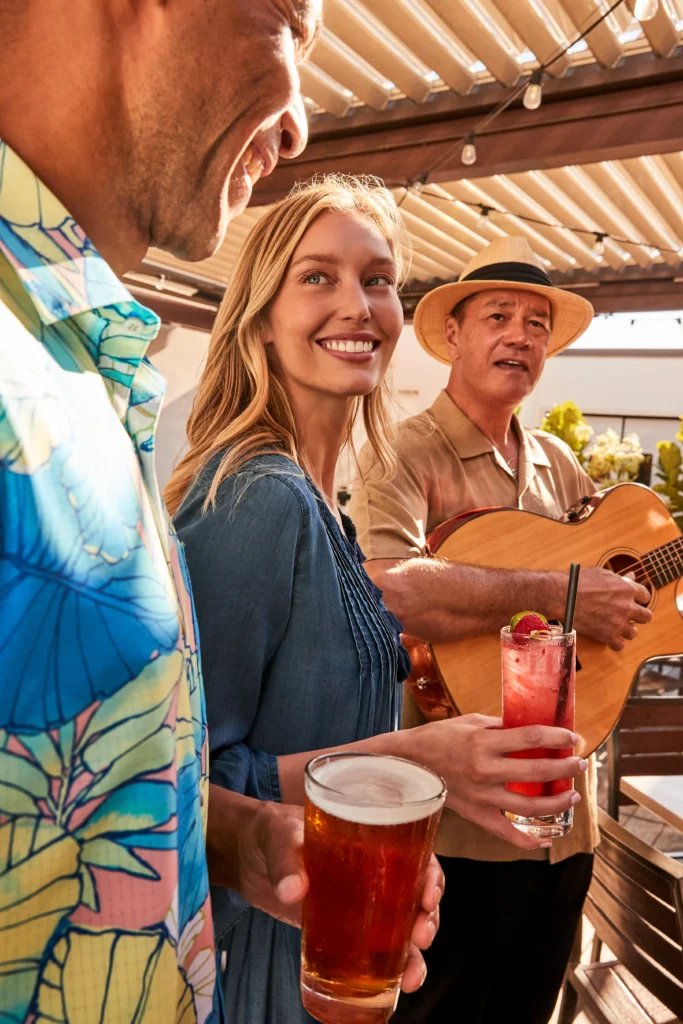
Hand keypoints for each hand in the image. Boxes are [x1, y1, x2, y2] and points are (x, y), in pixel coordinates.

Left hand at [228, 798, 442, 995]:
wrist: (245, 855)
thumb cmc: (271, 831)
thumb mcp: (279, 835)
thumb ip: (285, 859)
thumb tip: (292, 891)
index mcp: (370, 838)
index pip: (415, 853)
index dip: (431, 875)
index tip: (428, 895)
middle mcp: (374, 871)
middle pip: (415, 895)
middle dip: (427, 918)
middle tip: (422, 936)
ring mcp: (360, 903)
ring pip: (401, 928)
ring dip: (414, 953)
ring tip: (411, 977)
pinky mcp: (342, 928)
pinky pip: (373, 950)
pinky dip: (387, 970)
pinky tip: (392, 988)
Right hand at [409, 715, 586, 850]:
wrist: (410, 762)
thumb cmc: (440, 737)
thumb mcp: (471, 721)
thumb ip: (502, 727)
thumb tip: (531, 730)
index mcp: (483, 742)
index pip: (530, 739)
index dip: (556, 738)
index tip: (572, 738)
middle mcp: (484, 771)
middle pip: (536, 773)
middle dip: (564, 768)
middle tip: (579, 764)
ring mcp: (482, 796)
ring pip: (529, 807)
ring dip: (557, 803)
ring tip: (572, 795)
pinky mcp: (477, 814)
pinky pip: (507, 834)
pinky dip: (529, 841)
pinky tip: (548, 839)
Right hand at [572, 566, 651, 650]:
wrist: (563, 595)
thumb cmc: (579, 581)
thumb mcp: (602, 574)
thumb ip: (620, 579)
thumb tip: (631, 577)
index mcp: (628, 589)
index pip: (646, 596)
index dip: (640, 598)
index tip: (634, 600)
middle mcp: (626, 607)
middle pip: (646, 616)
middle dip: (639, 616)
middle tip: (631, 616)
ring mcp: (617, 622)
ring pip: (634, 633)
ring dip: (627, 630)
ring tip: (619, 627)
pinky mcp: (606, 635)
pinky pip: (619, 645)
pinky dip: (615, 643)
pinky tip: (610, 638)